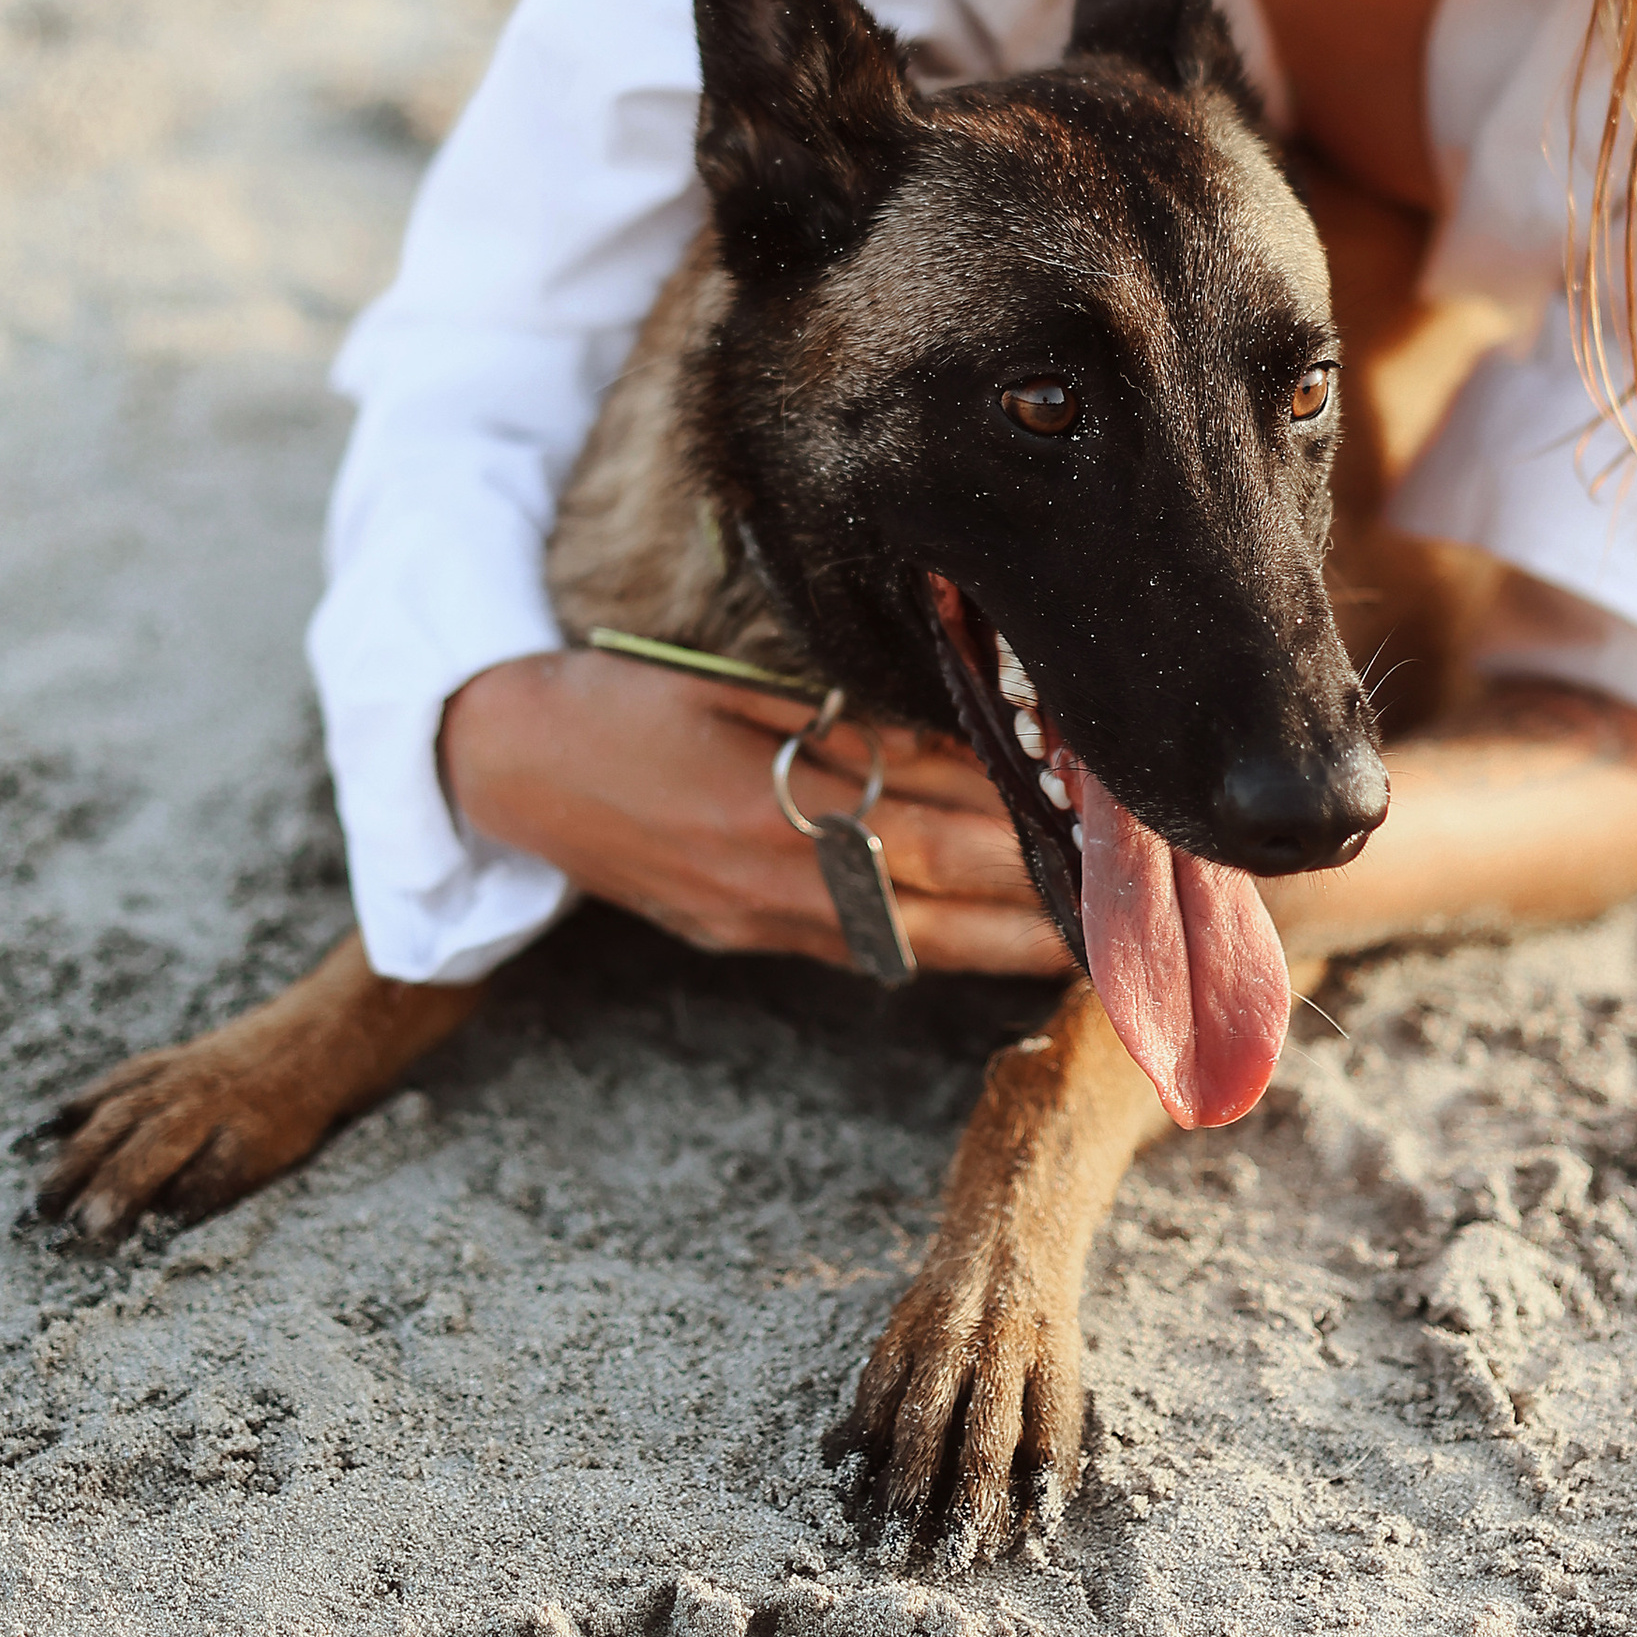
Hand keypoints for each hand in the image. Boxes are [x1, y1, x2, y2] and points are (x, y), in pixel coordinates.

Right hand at [437, 650, 1071, 980]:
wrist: (496, 760)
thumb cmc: (615, 698)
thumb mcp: (725, 687)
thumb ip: (840, 718)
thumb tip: (953, 735)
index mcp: (775, 801)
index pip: (937, 819)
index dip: (1027, 826)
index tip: (1110, 822)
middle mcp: (775, 875)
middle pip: (941, 889)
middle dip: (1045, 898)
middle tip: (1140, 906)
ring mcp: (757, 916)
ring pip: (911, 938)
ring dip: (1007, 943)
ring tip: (1097, 946)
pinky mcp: (739, 933)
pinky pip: (859, 949)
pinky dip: (936, 947)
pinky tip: (995, 947)